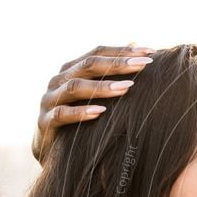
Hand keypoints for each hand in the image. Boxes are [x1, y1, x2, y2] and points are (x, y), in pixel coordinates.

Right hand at [33, 45, 154, 162]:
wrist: (52, 153)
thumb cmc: (80, 120)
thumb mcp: (96, 95)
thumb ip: (111, 72)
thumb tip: (136, 43)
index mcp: (71, 70)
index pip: (97, 53)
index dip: (123, 51)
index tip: (151, 53)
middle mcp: (59, 80)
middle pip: (88, 65)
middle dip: (118, 64)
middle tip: (144, 64)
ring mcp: (49, 100)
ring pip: (74, 87)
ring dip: (102, 87)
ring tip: (128, 87)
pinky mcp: (45, 122)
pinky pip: (62, 114)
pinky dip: (81, 112)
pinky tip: (101, 112)